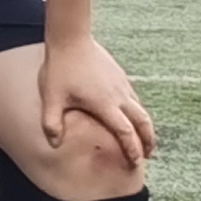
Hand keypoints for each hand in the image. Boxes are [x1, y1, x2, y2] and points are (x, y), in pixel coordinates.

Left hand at [40, 37, 154, 170]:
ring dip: (145, 126)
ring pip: (141, 109)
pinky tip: (131, 115)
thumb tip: (54, 144)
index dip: (132, 149)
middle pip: (143, 122)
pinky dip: (138, 111)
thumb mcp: (51, 97)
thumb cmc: (60, 68)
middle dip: (148, 140)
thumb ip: (52, 123)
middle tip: (148, 155)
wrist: (71, 38)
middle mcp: (119, 96)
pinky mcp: (120, 75)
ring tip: (143, 139)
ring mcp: (122, 84)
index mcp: (105, 104)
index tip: (135, 162)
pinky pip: (135, 98)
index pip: (125, 133)